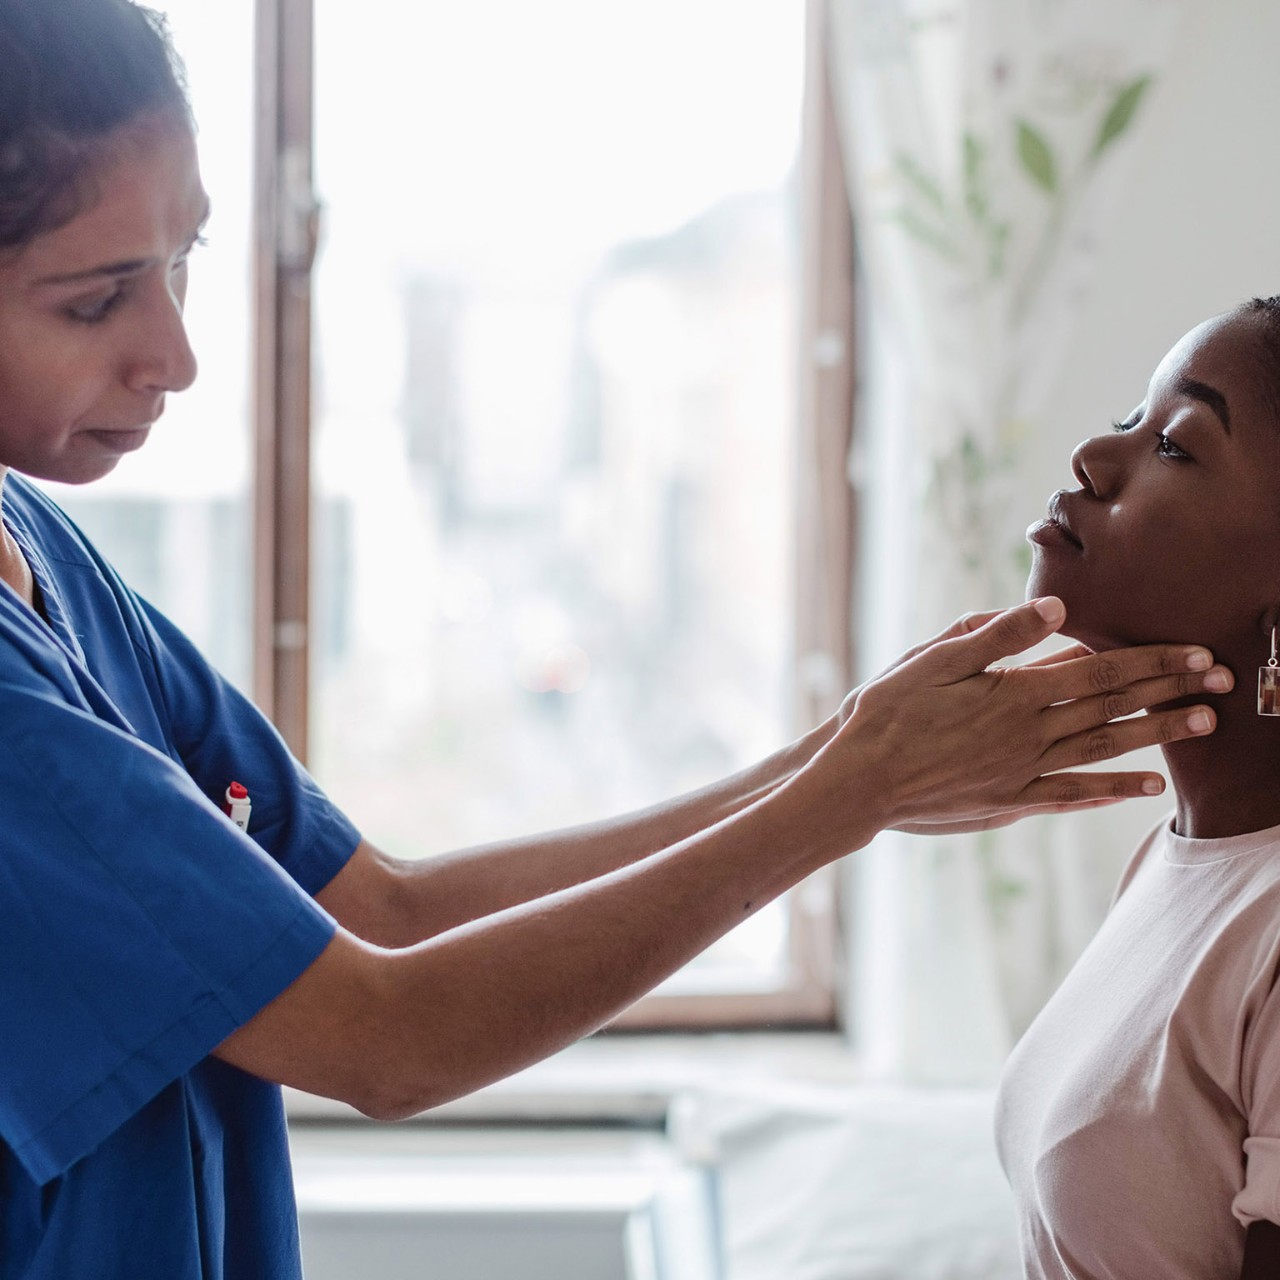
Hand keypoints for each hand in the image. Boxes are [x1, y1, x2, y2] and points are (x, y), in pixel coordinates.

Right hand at [816, 597, 1231, 835]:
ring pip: (1103, 751)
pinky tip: (1147, 787)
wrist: (859, 781)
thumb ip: (997, 635)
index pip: (1098, 671)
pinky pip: (1072, 795)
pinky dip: (1113, 791)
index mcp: (1012, 694)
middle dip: (1170, 692)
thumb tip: (1057, 608)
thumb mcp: (933, 660)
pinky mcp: (1008, 801)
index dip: (1151, 660)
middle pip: (1112, 709)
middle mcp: (1027, 735)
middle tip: (1222, 682)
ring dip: (1156, 737)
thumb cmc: (887, 713)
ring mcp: (1021, 772)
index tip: (1196, 652)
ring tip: (1203, 726)